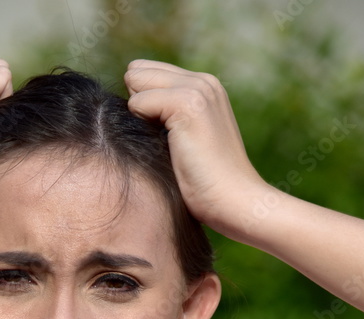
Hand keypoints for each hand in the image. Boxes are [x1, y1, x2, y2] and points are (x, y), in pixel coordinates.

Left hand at [124, 59, 267, 237]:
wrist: (234, 201)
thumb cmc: (206, 186)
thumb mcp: (183, 145)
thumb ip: (163, 121)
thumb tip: (129, 109)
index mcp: (203, 88)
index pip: (149, 73)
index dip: (140, 103)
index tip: (155, 136)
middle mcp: (202, 81)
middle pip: (139, 73)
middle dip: (135, 105)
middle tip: (154, 141)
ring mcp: (197, 89)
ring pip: (136, 84)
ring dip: (137, 117)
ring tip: (163, 147)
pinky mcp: (187, 103)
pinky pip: (138, 102)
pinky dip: (140, 126)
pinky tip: (165, 149)